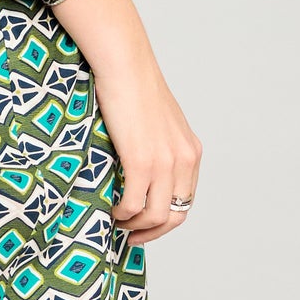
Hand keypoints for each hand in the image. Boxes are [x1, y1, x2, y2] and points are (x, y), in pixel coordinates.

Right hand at [45, 0, 201, 245]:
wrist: (125, 63)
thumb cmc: (130, 87)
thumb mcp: (155, 121)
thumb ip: (155, 147)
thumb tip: (136, 171)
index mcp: (190, 151)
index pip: (186, 201)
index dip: (165, 221)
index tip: (144, 226)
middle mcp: (184, 159)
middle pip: (175, 216)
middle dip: (152, 233)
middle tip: (129, 235)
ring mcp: (165, 163)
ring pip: (155, 216)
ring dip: (134, 227)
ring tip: (115, 222)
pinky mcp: (143, 161)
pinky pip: (134, 204)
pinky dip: (121, 214)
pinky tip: (109, 210)